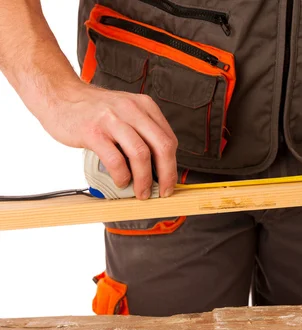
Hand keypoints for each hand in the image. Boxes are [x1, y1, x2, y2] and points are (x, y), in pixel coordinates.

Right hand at [39, 82, 177, 198]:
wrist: (60, 95)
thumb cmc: (94, 111)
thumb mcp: (126, 113)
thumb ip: (142, 133)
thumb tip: (157, 168)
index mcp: (145, 107)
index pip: (169, 140)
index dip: (173, 166)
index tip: (170, 182)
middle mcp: (132, 110)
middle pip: (162, 147)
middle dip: (167, 175)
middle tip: (163, 192)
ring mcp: (112, 120)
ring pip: (141, 154)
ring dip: (144, 179)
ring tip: (141, 192)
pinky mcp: (93, 131)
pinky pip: (115, 159)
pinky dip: (121, 175)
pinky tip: (121, 181)